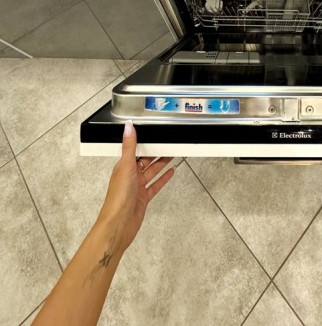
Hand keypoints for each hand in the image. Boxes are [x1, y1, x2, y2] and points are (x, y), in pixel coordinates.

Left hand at [97, 121, 174, 252]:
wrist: (119, 225)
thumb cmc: (118, 198)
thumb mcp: (125, 167)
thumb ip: (129, 147)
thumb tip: (128, 127)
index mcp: (123, 167)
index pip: (135, 150)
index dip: (145, 142)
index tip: (155, 133)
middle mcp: (130, 176)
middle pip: (145, 160)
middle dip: (156, 152)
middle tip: (168, 142)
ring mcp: (137, 187)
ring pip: (152, 171)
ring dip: (162, 163)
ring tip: (172, 153)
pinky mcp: (144, 198)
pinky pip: (155, 185)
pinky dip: (163, 178)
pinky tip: (171, 172)